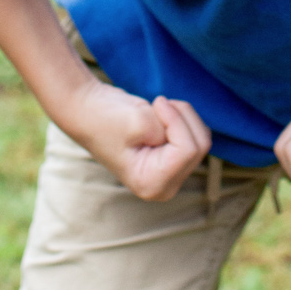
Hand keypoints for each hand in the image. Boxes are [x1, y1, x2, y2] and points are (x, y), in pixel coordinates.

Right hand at [60, 77, 210, 201]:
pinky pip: (197, 135)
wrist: (89, 110)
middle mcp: (164, 185)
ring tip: (157, 110)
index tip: (156, 103)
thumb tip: (190, 130)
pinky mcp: (173, 159)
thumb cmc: (107, 117)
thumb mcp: (139, 120)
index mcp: (151, 184)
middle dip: (182, 118)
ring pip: (201, 139)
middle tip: (157, 105)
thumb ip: (169, 127)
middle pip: (199, 146)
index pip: (187, 151)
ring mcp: (170, 174)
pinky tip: (163, 115)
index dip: (176, 120)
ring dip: (183, 116)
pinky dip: (184, 118)